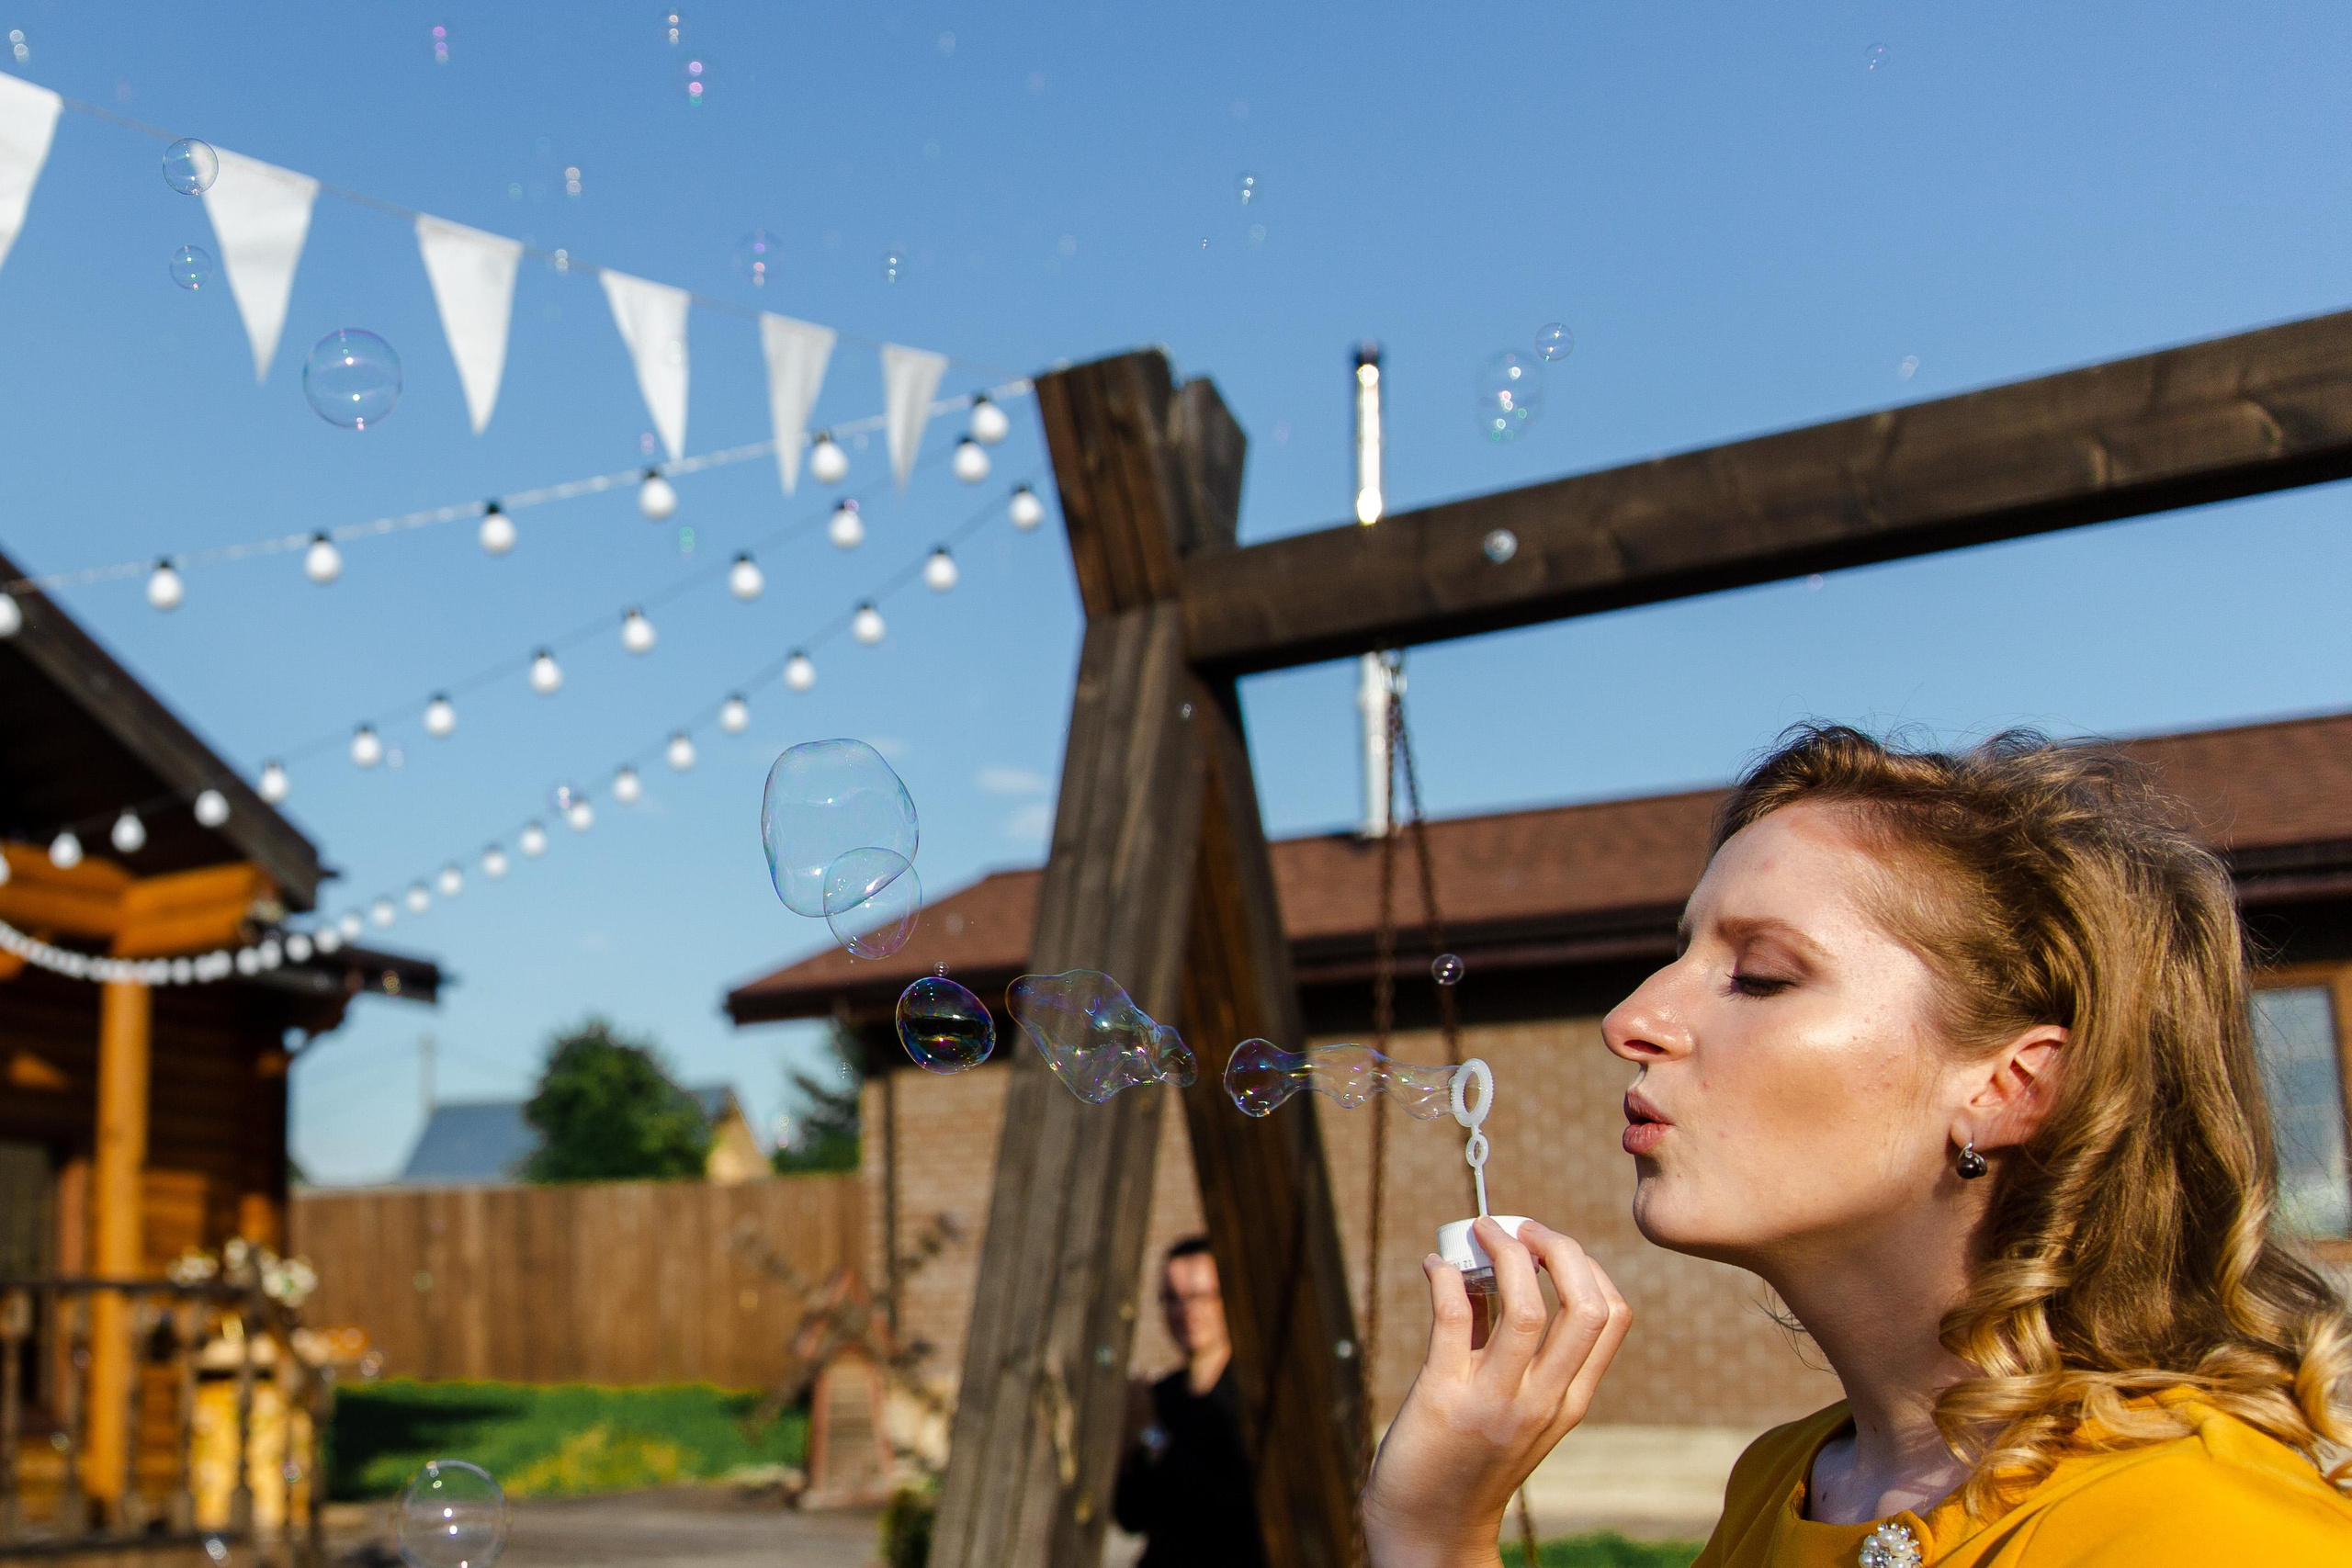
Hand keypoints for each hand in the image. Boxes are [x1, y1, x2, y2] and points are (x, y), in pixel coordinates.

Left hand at [1361, 1218, 1630, 1567]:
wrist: (1431, 1531)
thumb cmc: (1466, 1460)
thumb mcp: (1510, 1405)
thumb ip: (1504, 1339)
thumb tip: (1486, 1266)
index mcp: (1570, 1400)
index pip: (1612, 1316)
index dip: (1588, 1264)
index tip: (1552, 1242)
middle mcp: (1544, 1401)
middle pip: (1584, 1305)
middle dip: (1558, 1246)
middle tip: (1521, 1226)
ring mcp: (1497, 1402)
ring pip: (1528, 1309)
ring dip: (1505, 1252)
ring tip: (1480, 1231)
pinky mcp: (1445, 1399)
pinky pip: (1453, 1320)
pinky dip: (1446, 1277)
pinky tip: (1434, 1266)